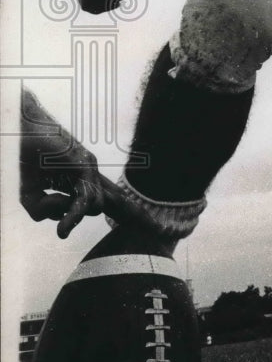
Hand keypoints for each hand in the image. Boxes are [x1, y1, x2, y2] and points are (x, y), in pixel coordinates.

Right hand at [20, 88, 162, 237]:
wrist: (21, 130)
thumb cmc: (28, 159)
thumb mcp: (31, 196)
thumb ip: (45, 213)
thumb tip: (62, 222)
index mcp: (83, 181)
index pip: (112, 200)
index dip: (130, 214)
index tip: (154, 228)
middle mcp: (91, 175)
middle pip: (121, 201)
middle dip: (139, 218)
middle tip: (162, 231)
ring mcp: (90, 169)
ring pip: (96, 206)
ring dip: (70, 215)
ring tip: (55, 213)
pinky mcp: (83, 165)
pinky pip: (84, 197)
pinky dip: (72, 215)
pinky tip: (63, 230)